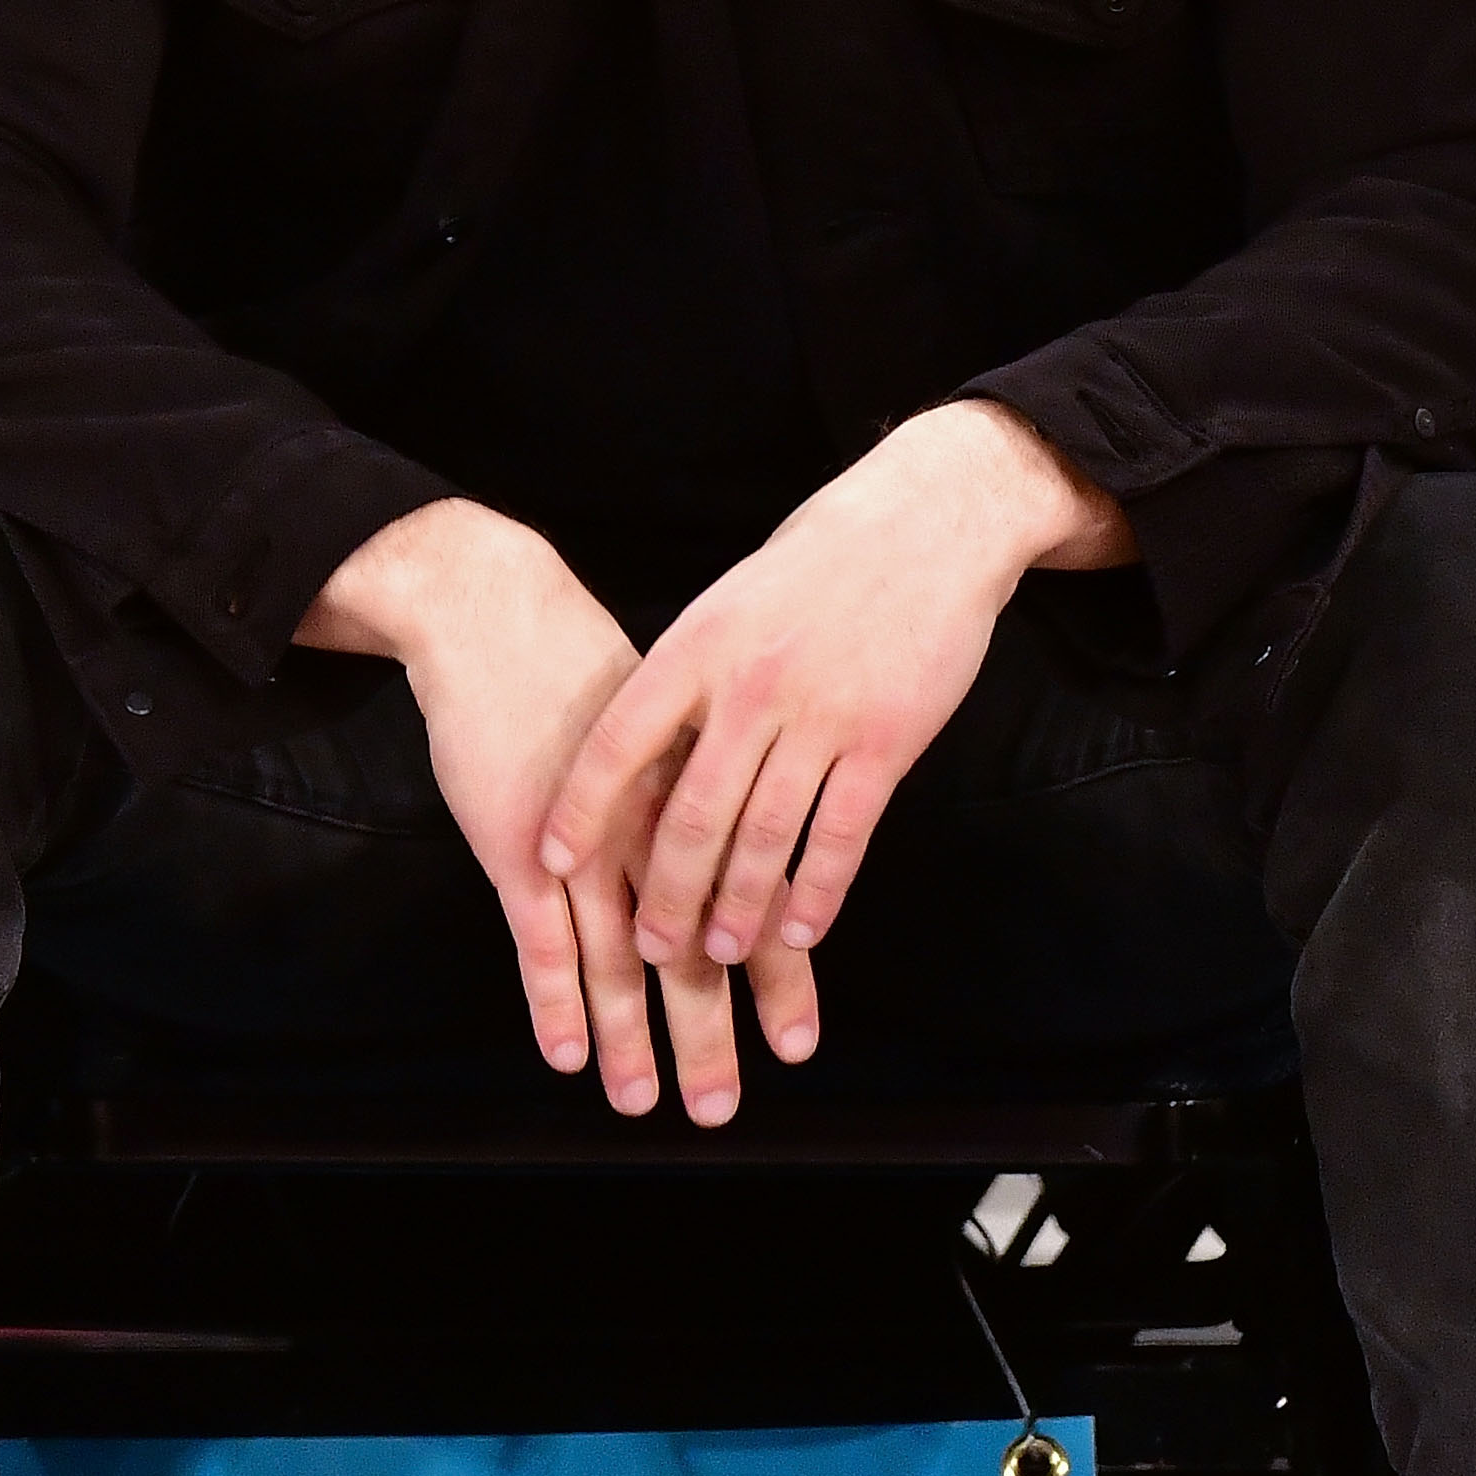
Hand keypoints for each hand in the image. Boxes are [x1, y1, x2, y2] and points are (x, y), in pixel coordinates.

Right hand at [300, 499, 754, 1124]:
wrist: (498, 617)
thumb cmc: (580, 668)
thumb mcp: (670, 723)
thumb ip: (701, 787)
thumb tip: (743, 832)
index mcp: (695, 803)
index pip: (747, 907)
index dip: (776, 978)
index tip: (798, 1044)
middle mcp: (650, 833)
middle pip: (689, 950)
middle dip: (709, 1034)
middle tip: (724, 1108)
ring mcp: (583, 846)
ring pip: (616, 960)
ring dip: (633, 1041)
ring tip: (645, 1104)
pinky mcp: (516, 847)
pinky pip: (540, 943)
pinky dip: (555, 1003)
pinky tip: (569, 1055)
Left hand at [545, 406, 1128, 1058]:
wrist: (926, 523)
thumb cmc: (816, 565)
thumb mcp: (729, 604)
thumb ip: (690, 678)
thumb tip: (644, 756)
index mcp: (697, 648)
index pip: (617, 744)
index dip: (579, 810)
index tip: (549, 863)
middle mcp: (751, 688)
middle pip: (691, 814)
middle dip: (663, 892)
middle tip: (647, 947)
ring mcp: (822, 718)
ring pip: (764, 838)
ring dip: (736, 906)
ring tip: (716, 952)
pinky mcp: (888, 742)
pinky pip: (841, 835)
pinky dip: (816, 893)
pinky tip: (798, 931)